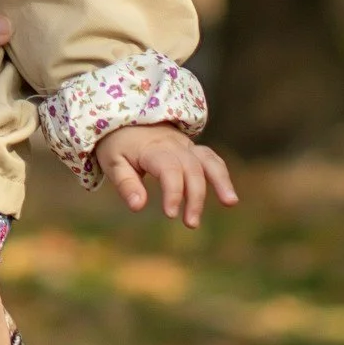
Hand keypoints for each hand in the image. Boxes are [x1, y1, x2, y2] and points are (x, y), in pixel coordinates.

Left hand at [96, 123, 237, 225]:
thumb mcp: (113, 163)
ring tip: (230, 202)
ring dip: (221, 181)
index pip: (169, 169)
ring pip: (208, 160)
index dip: (173, 192)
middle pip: (192, 169)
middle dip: (195, 197)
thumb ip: (126, 184)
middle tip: (191, 223)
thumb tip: (138, 207)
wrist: (126, 120)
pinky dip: (221, 175)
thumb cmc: (118, 145)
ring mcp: (186, 146)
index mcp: (152, 149)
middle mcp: (174, 145)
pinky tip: (228, 196)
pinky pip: (211, 159)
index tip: (170, 214)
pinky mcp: (192, 150)